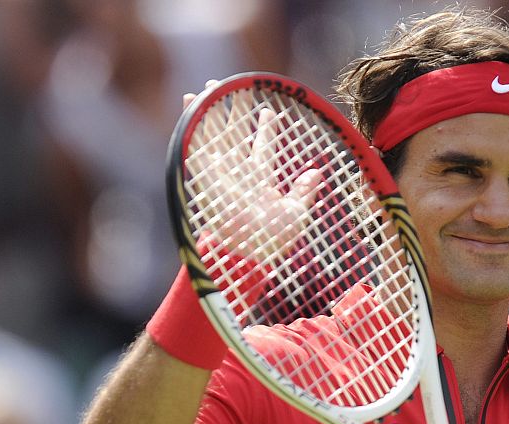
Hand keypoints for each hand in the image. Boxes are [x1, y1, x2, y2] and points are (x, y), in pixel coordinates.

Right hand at [183, 81, 319, 262]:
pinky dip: (192, 123)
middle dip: (234, 111)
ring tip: (209, 86)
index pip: (263, 149)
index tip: (269, 111)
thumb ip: (304, 192)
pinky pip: (195, 144)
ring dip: (210, 110)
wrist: (248, 252)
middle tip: (234, 87)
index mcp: (260, 181)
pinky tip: (191, 102)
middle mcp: (238, 174)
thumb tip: (317, 172)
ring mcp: (219, 173)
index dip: (266, 129)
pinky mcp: (203, 174)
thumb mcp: (297, 213)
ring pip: (213, 134)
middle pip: (234, 134)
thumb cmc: (274, 240)